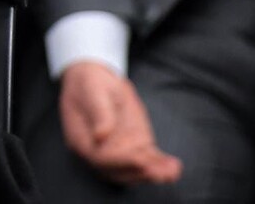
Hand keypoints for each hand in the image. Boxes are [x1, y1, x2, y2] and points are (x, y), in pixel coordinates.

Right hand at [59, 62, 183, 186]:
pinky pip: (147, 161)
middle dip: (140, 172)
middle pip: (119, 171)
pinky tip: (173, 166)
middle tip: (158, 171)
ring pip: (135, 170)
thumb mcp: (91, 90)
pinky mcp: (135, 147)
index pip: (100, 158)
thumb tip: (101, 136)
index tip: (140, 160)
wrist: (97, 81)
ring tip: (171, 171)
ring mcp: (119, 152)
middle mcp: (99, 152)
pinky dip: (160, 166)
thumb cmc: (90, 83)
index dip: (120, 161)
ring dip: (153, 173)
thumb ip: (98, 113)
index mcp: (81, 139)